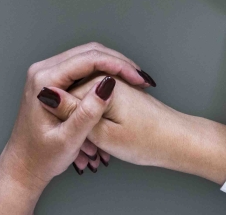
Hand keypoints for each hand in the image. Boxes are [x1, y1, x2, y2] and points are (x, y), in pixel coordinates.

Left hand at [0, 43, 155, 213]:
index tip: (138, 78)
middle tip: (141, 78)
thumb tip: (108, 85)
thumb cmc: (41, 157)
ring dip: (112, 65)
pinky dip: (103, 71)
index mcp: (44, 81)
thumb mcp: (68, 140)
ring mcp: (47, 72)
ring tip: (135, 80)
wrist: (23, 166)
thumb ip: (87, 113)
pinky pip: (82, 66)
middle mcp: (43, 70)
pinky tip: (119, 83)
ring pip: (87, 56)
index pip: (87, 60)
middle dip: (118, 62)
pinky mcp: (53, 79)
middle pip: (88, 52)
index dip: (117, 66)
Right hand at [63, 75, 225, 184]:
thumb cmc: (148, 141)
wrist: (178, 141)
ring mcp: (113, 83)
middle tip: (83, 147)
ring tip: (92, 148)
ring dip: (84, 122)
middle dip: (73, 119)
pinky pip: (96, 103)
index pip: (62, 94)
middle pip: (72, 94)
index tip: (69, 140)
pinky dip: (95, 121)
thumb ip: (74, 113)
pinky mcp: (119, 91)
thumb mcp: (103, 134)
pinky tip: (100, 139)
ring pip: (84, 100)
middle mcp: (106, 77)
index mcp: (99, 83)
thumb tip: (47, 94)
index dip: (62, 119)